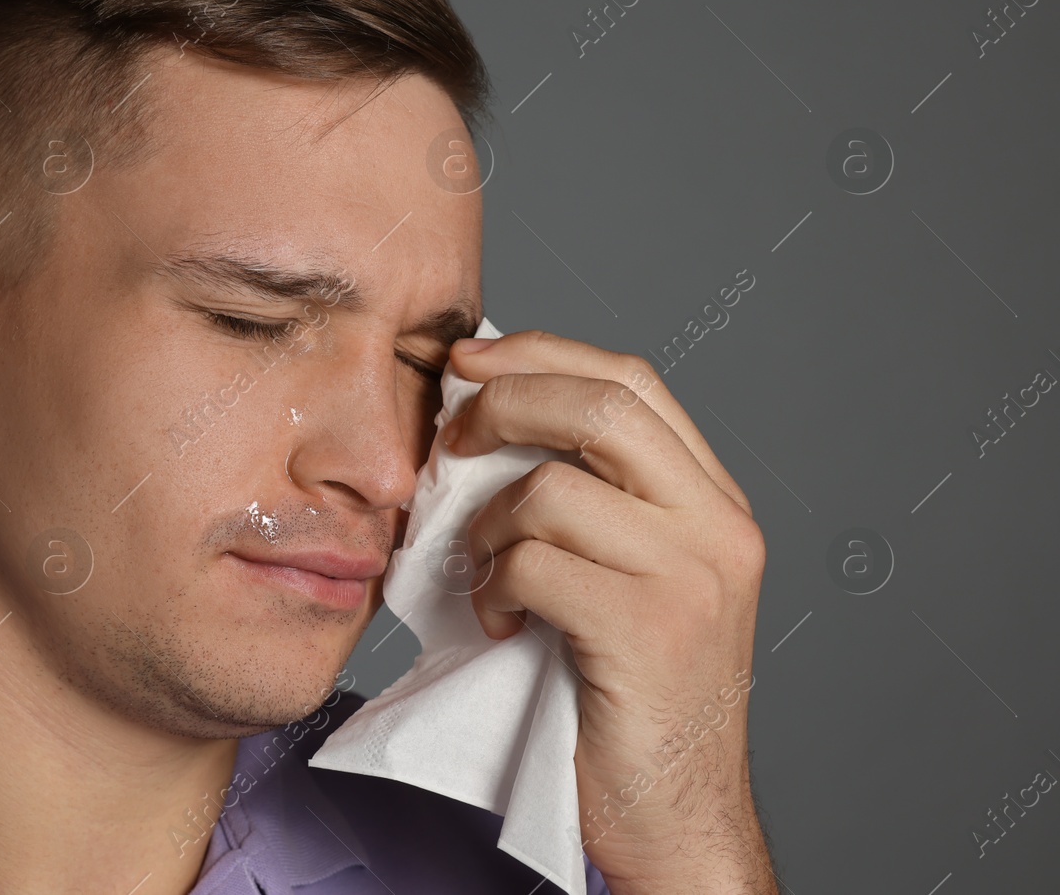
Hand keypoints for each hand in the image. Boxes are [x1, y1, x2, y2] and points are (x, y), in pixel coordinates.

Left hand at [438, 329, 775, 893]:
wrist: (673, 814)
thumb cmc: (629, 694)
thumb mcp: (629, 575)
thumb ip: (594, 498)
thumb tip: (488, 416)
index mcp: (714, 501)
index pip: (632, 378)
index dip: (543, 352)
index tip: (471, 358)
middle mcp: (719, 526)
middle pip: (601, 406)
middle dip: (504, 403)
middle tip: (449, 441)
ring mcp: (692, 577)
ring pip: (552, 490)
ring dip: (490, 529)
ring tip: (491, 578)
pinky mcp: (649, 630)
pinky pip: (534, 564)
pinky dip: (494, 588)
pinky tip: (504, 624)